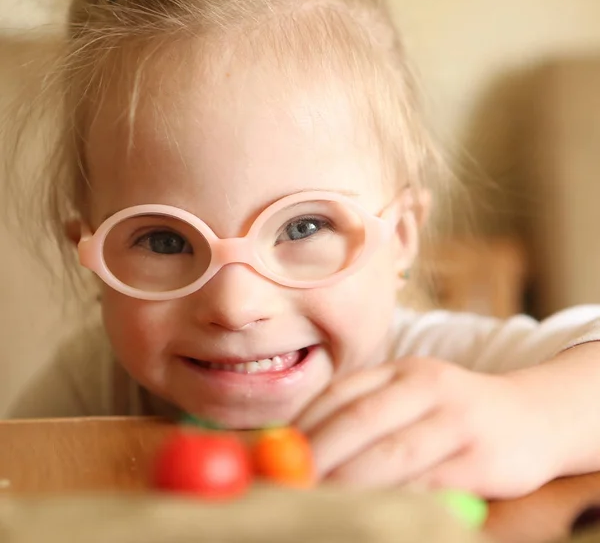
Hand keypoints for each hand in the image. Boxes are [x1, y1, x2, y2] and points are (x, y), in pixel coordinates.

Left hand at [295, 357, 560, 497]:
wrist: (530, 415)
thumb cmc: (453, 411)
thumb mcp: (411, 396)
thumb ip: (364, 414)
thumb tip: (297, 445)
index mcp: (402, 370)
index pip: (342, 392)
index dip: (305, 423)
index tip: (276, 452)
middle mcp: (428, 386)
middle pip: (362, 418)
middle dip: (319, 453)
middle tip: (288, 482)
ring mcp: (457, 419)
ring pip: (394, 452)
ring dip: (350, 480)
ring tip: (317, 499)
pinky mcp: (483, 457)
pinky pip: (430, 482)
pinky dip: (397, 496)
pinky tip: (373, 507)